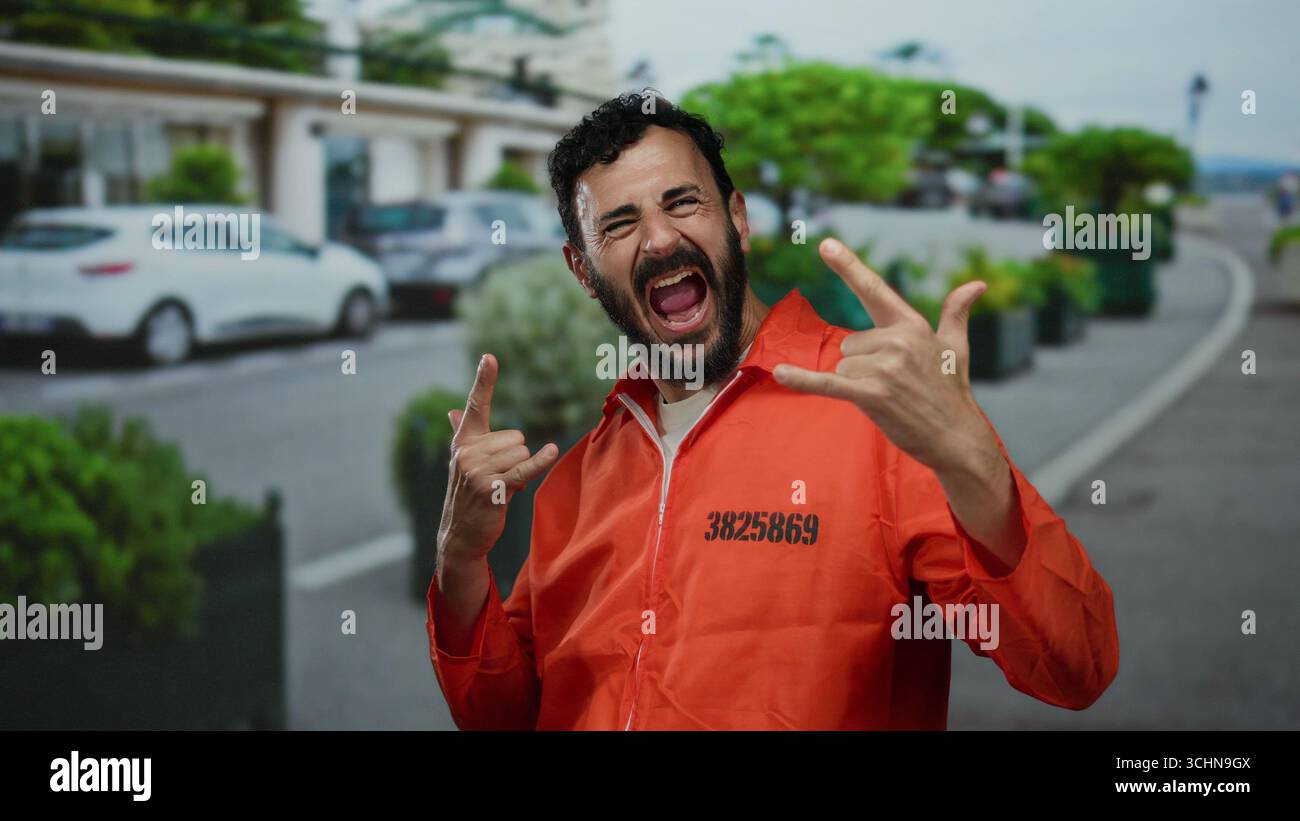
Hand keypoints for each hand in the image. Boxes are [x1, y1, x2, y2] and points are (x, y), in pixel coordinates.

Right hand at [437, 354, 558, 562]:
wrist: (460, 534)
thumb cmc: (466, 494)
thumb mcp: (461, 462)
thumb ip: (461, 434)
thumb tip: (452, 411)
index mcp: (463, 442)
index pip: (476, 405)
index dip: (484, 380)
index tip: (490, 356)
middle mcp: (467, 452)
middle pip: (516, 437)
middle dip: (516, 458)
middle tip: (499, 478)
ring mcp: (478, 470)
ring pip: (522, 453)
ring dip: (520, 471)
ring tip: (501, 487)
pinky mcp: (493, 488)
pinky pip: (525, 468)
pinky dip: (539, 461)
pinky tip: (551, 451)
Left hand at [771, 237, 996, 478]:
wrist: (956, 437)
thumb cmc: (952, 391)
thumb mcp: (955, 346)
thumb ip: (956, 313)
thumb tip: (977, 284)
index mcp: (912, 325)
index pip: (873, 289)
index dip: (848, 266)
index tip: (826, 244)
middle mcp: (897, 340)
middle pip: (849, 343)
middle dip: (863, 365)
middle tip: (894, 383)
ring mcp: (885, 367)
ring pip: (842, 366)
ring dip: (857, 384)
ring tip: (888, 396)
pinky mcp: (871, 394)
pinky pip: (826, 383)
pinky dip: (802, 380)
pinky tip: (780, 373)